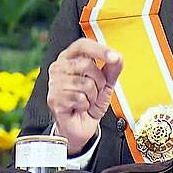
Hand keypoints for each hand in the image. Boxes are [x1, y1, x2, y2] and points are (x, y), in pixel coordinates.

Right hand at [46, 38, 123, 154]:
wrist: (81, 127)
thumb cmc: (90, 103)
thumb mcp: (106, 84)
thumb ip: (112, 69)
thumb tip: (118, 57)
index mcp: (70, 58)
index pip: (82, 45)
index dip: (99, 49)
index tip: (114, 57)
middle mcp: (59, 67)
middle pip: (87, 64)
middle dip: (99, 81)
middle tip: (95, 91)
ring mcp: (55, 83)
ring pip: (85, 83)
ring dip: (93, 95)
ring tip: (87, 100)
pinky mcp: (54, 99)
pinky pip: (79, 98)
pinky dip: (85, 105)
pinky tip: (80, 107)